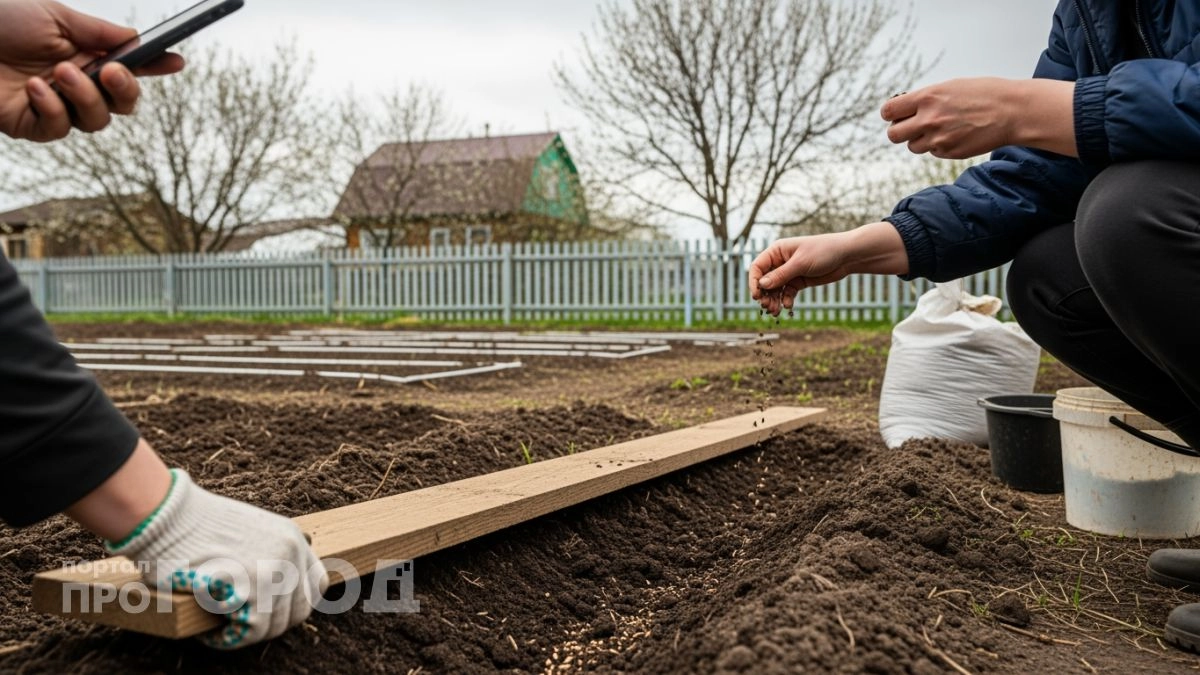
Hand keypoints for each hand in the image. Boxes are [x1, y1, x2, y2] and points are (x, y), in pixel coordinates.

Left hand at [0, 0, 184, 141]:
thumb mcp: (54, 16)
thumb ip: (98, 32)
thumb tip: (137, 39)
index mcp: (83, 54)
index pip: (128, 66)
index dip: (153, 67)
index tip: (175, 61)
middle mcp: (73, 84)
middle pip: (122, 104)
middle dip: (125, 90)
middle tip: (111, 71)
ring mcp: (53, 106)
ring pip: (96, 121)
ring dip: (84, 98)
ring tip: (58, 73)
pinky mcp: (29, 125)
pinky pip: (58, 128)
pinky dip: (51, 108)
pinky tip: (33, 88)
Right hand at [106, 470, 327, 649]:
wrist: (165, 515)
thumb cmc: (193, 526)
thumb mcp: (246, 532)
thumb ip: (267, 555)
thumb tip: (274, 589)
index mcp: (291, 537)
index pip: (315, 584)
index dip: (292, 604)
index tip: (269, 611)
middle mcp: (291, 552)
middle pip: (300, 610)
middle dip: (270, 623)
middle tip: (238, 624)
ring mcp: (275, 570)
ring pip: (274, 625)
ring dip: (246, 632)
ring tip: (219, 627)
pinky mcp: (252, 588)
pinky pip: (251, 631)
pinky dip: (229, 638)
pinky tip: (210, 633)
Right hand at [749, 233, 854, 315]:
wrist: (846, 256)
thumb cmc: (823, 252)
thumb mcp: (800, 263)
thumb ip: (780, 275)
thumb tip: (761, 285)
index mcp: (777, 251)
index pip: (757, 267)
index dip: (754, 282)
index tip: (756, 296)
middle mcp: (780, 261)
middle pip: (764, 280)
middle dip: (764, 295)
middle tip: (767, 307)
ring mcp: (789, 272)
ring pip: (775, 289)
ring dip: (773, 300)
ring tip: (776, 312)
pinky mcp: (798, 281)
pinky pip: (786, 293)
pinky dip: (785, 300)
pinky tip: (788, 306)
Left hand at [881, 77, 1075, 158]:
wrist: (1012, 111)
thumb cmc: (984, 94)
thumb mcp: (951, 87)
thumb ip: (925, 99)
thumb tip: (904, 109)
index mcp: (927, 97)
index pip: (889, 111)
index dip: (890, 113)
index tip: (896, 113)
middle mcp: (929, 119)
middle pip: (893, 135)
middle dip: (898, 130)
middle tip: (910, 125)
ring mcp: (939, 139)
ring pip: (912, 146)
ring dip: (919, 139)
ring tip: (939, 128)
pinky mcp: (949, 153)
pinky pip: (933, 152)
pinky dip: (939, 145)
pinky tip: (956, 134)